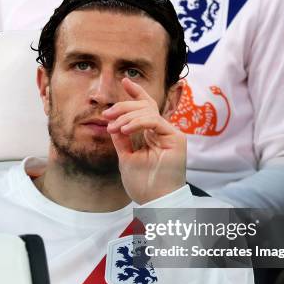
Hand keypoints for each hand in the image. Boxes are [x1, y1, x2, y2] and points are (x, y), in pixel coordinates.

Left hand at [103, 78, 185, 203]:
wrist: (155, 201)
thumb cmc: (143, 184)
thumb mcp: (126, 157)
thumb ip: (122, 139)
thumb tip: (112, 123)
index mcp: (153, 135)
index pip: (146, 108)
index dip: (137, 93)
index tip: (125, 81)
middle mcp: (163, 132)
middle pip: (146, 106)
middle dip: (124, 105)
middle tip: (107, 114)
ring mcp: (171, 134)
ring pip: (148, 111)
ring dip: (127, 116)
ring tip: (114, 127)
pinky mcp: (176, 139)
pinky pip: (154, 121)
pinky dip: (137, 122)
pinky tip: (125, 129)